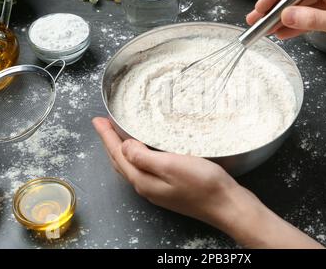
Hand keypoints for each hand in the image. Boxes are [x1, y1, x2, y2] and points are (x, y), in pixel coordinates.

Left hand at [92, 117, 322, 247]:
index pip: (118, 154)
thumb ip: (143, 158)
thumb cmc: (204, 185)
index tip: (98, 120)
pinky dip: (137, 157)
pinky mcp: (170, 188)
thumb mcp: (171, 166)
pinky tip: (142, 152)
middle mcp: (147, 186)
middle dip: (109, 142)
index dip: (107, 136)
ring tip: (116, 136)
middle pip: (120, 162)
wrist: (227, 205)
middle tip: (103, 125)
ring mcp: (158, 189)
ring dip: (121, 150)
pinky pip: (144, 169)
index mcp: (143, 180)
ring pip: (131, 166)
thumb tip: (124, 146)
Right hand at [247, 0, 325, 73]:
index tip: (260, 8)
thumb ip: (313, 20)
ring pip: (304, 9)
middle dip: (277, 9)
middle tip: (256, 22)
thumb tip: (284, 17)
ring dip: (285, 20)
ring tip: (265, 32)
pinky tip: (284, 35)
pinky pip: (313, 19)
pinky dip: (299, 27)